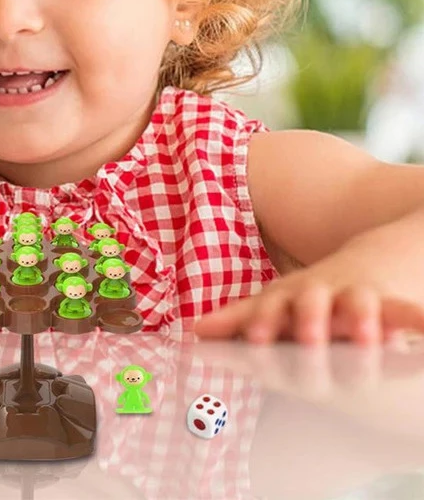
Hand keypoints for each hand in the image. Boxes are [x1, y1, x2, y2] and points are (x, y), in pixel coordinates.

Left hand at [193, 257, 423, 344]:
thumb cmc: (312, 293)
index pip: (270, 310)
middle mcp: (319, 293)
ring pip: (358, 302)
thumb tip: (194, 331)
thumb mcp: (277, 302)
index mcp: (288, 297)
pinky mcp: (391, 301)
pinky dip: (415, 319)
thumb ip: (238, 319)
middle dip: (308, 320)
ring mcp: (355, 295)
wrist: (369, 258)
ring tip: (365, 335)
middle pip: (311, 304)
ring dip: (359, 317)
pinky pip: (405, 311)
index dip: (263, 323)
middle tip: (306, 338)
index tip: (252, 338)